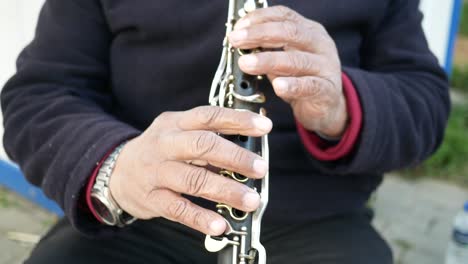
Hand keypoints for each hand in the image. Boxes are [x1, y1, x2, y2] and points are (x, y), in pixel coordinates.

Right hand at [108, 106, 271, 235]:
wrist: (115, 171)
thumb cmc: (159, 150)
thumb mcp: (177, 132)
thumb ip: (208, 135)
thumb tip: (248, 140)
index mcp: (175, 123)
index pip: (208, 115)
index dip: (237, 120)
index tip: (264, 126)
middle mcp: (164, 144)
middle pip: (202, 145)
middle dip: (235, 157)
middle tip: (260, 168)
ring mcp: (156, 172)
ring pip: (193, 179)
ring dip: (225, 190)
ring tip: (250, 200)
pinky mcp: (151, 198)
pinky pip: (178, 209)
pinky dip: (201, 218)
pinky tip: (221, 224)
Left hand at [229, 6, 347, 136]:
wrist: (327, 106)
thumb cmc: (301, 78)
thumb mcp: (284, 58)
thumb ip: (267, 48)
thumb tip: (239, 41)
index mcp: (309, 30)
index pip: (284, 16)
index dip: (259, 18)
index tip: (238, 26)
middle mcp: (319, 44)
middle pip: (290, 32)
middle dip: (259, 34)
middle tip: (236, 41)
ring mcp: (325, 67)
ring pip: (296, 60)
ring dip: (268, 60)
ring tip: (246, 64)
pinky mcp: (327, 90)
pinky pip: (309, 86)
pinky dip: (292, 86)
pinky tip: (277, 86)